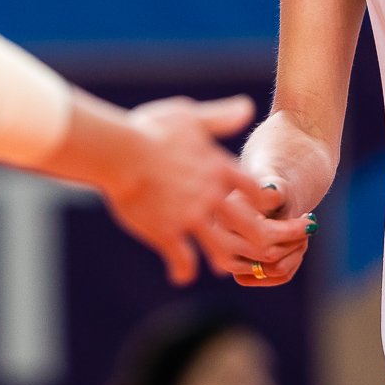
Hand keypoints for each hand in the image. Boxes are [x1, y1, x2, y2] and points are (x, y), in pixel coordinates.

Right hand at [100, 96, 271, 286]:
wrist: (120, 153)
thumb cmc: (151, 130)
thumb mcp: (190, 117)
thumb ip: (220, 117)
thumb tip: (247, 108)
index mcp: (218, 168)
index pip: (255, 190)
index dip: (263, 202)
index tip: (264, 210)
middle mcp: (210, 196)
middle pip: (249, 226)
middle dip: (259, 239)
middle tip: (259, 249)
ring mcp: (190, 218)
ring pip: (220, 248)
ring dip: (224, 260)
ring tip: (222, 268)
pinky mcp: (167, 233)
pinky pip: (182, 260)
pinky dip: (183, 270)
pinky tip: (180, 275)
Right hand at [201, 177, 315, 286]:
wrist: (261, 203)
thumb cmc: (268, 191)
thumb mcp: (272, 185)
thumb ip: (272, 190)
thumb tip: (273, 192)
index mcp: (223, 217)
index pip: (262, 234)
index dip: (291, 230)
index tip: (310, 222)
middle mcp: (221, 243)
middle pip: (270, 254)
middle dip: (296, 241)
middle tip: (308, 227)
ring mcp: (229, 263)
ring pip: (276, 269)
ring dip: (297, 253)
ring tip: (302, 236)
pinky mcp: (242, 276)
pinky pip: (278, 277)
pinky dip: (294, 262)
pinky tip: (296, 246)